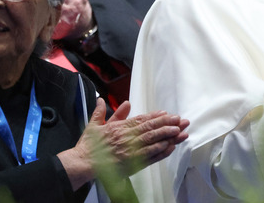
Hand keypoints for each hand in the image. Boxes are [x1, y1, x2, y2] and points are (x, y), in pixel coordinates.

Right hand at [57, 98, 189, 189]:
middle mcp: (127, 138)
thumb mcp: (94, 125)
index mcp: (119, 128)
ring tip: (181, 132)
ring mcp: (130, 151)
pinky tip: (170, 147)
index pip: (141, 120)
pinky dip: (161, 152)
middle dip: (168, 124)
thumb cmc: (88, 146)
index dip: (156, 116)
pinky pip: (149, 157)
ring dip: (168, 136)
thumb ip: (101, 112)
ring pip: (153, 142)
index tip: (167, 113)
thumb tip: (102, 99)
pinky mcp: (132, 164)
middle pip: (151, 129)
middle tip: (181, 120)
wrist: (82, 163)